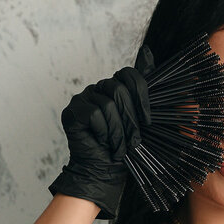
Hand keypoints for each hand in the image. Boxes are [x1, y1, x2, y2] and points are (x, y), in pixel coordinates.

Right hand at [48, 44, 155, 219]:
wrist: (103, 171)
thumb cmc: (123, 148)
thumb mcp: (140, 119)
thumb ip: (143, 89)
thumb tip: (150, 51)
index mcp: (114, 88)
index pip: (129, 74)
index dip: (141, 96)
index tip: (148, 120)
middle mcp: (97, 89)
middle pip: (119, 90)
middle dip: (130, 119)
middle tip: (133, 141)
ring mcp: (83, 98)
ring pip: (108, 105)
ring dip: (118, 131)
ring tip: (118, 148)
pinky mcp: (73, 111)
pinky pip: (94, 114)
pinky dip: (103, 132)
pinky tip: (101, 143)